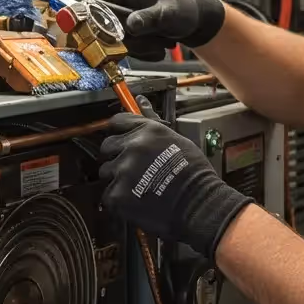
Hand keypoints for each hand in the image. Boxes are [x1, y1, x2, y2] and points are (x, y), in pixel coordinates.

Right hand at [98, 0, 226, 60]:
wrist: (196, 15)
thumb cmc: (186, 8)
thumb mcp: (169, 14)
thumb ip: (149, 19)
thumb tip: (131, 25)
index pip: (98, 3)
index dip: (100, 22)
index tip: (114, 38)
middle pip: (106, 23)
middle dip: (128, 41)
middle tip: (153, 46)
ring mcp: (124, 8)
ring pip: (116, 35)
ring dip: (137, 46)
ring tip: (161, 46)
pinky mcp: (128, 21)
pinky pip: (125, 39)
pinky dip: (139, 48)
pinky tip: (157, 48)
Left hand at [99, 106, 252, 257]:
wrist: (198, 204)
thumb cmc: (193, 173)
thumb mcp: (176, 139)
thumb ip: (152, 121)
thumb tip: (140, 99)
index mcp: (147, 130)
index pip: (117, 122)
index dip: (118, 132)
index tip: (122, 141)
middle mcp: (133, 146)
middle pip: (107, 147)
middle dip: (116, 156)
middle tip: (132, 168)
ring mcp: (124, 170)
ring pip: (106, 171)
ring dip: (117, 178)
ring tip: (137, 186)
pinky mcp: (118, 194)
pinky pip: (108, 194)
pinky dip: (118, 199)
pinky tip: (136, 200)